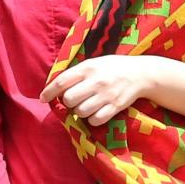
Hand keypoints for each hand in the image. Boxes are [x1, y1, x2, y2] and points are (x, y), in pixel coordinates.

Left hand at [43, 55, 162, 127]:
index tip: (43, 99)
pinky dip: (92, 120)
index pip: (61, 81)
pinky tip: (95, 113)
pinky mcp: (115, 107)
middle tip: (73, 100)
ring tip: (86, 105)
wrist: (141, 73)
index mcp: (88, 68)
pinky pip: (95, 120)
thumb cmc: (112, 68)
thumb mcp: (93, 63)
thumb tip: (54, 87)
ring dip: (79, 111)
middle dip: (67, 102)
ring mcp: (106, 95)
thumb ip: (76, 73)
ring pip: (80, 111)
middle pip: (69, 99)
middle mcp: (96, 81)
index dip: (49, 92)